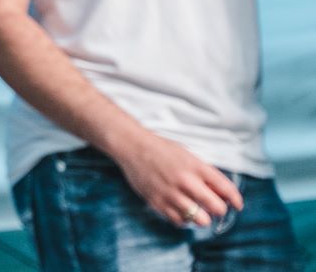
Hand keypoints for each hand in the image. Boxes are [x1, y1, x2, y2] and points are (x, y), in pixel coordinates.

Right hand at [111, 127, 244, 229]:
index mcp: (196, 167)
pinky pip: (180, 221)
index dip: (235, 199)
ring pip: (200, 219)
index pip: (225, 188)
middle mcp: (185, 181)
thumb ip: (205, 174)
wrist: (132, 146)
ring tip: (196, 209)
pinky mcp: (157, 202)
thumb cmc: (162, 150)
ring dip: (201, 217)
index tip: (237, 205)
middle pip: (216, 208)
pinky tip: (180, 209)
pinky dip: (184, 219)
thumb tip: (223, 194)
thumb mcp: (188, 156)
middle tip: (213, 207)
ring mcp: (171, 193)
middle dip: (218, 209)